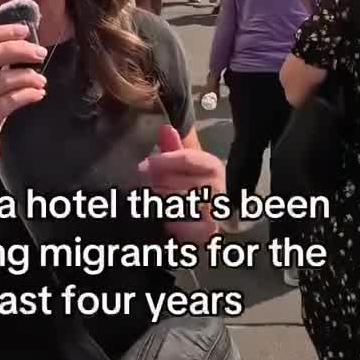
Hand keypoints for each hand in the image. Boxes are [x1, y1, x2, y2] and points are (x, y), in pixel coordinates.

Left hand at [139, 126, 224, 243]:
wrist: (217, 212)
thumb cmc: (196, 183)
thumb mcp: (186, 164)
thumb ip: (174, 149)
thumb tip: (165, 128)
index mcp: (212, 166)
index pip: (186, 159)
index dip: (162, 161)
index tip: (141, 166)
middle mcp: (218, 187)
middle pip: (180, 181)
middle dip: (159, 183)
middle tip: (147, 186)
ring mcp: (215, 210)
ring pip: (181, 204)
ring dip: (163, 202)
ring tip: (154, 201)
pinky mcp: (209, 231)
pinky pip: (185, 227)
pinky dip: (172, 223)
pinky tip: (164, 220)